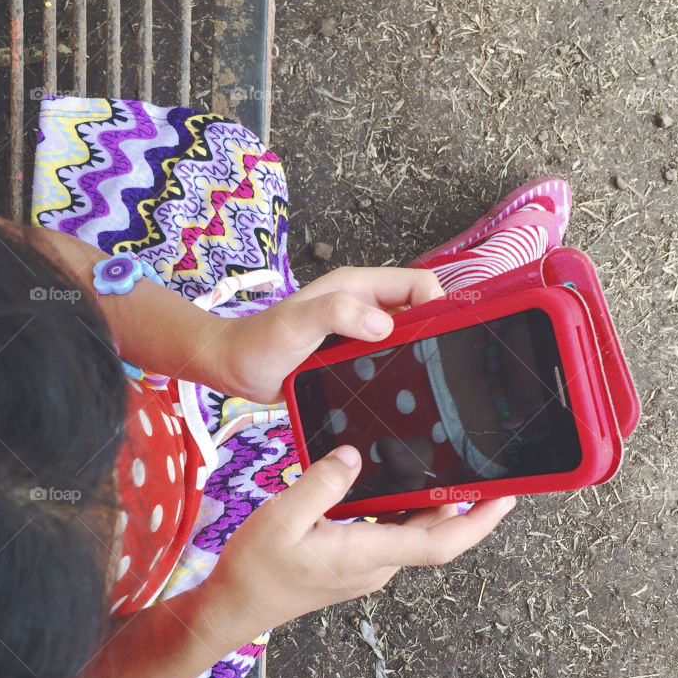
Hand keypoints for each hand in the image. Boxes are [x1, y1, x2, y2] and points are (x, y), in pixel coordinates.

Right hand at [202, 446, 515, 642]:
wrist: (232, 607)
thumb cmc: (256, 571)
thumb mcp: (283, 516)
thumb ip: (323, 482)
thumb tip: (355, 456)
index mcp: (368, 554)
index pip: (441, 541)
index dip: (480, 522)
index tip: (507, 498)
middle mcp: (375, 564)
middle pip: (432, 532)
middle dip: (459, 502)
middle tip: (478, 463)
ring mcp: (364, 567)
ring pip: (408, 531)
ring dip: (427, 503)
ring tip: (435, 463)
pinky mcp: (349, 563)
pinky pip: (386, 532)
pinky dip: (397, 508)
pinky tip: (385, 482)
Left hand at [218, 265, 443, 404]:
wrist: (234, 368)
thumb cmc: (260, 342)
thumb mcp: (296, 323)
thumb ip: (335, 314)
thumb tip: (383, 324)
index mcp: (358, 286)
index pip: (419, 284)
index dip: (438, 304)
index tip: (442, 337)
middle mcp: (364, 306)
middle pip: (419, 312)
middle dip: (432, 333)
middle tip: (435, 367)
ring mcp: (360, 333)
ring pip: (406, 339)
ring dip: (416, 355)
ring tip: (420, 383)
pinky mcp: (354, 357)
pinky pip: (387, 360)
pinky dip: (397, 371)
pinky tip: (397, 393)